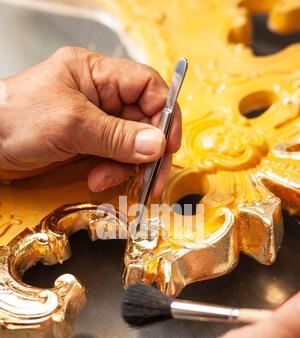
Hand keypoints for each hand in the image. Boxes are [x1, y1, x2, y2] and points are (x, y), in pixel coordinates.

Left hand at [0, 47, 180, 195]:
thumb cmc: (15, 119)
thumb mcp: (71, 125)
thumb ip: (116, 136)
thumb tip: (157, 145)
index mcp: (97, 74)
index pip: (147, 86)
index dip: (164, 113)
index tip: (167, 144)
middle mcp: (100, 96)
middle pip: (144, 120)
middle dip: (147, 150)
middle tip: (151, 177)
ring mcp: (95, 122)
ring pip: (132, 144)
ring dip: (126, 166)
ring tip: (104, 178)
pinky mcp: (88, 144)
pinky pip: (115, 158)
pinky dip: (112, 172)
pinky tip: (97, 179)